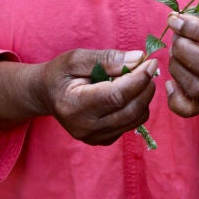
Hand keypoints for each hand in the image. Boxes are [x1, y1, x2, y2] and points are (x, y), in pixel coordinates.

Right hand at [37, 49, 157, 144]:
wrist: (48, 95)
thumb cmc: (61, 74)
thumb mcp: (76, 59)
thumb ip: (106, 58)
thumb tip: (138, 58)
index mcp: (74, 106)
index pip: (116, 96)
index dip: (138, 79)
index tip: (150, 62)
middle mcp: (84, 128)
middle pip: (130, 110)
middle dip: (146, 86)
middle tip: (149, 67)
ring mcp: (94, 138)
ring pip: (135, 118)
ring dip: (144, 96)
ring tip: (137, 78)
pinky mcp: (103, 140)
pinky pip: (132, 124)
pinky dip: (137, 106)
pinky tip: (128, 92)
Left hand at [164, 6, 198, 117]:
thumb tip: (175, 18)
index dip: (192, 28)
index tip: (174, 20)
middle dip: (182, 48)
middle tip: (176, 39)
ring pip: (195, 86)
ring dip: (176, 67)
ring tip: (175, 54)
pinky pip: (188, 109)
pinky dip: (173, 96)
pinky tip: (171, 81)